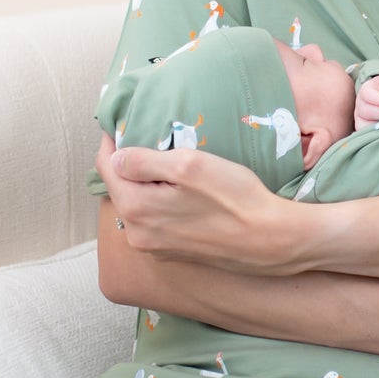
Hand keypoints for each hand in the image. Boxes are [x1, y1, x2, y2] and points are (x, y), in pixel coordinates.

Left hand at [97, 132, 310, 272]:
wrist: (271, 240)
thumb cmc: (235, 198)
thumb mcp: (189, 165)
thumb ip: (144, 160)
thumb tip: (117, 156)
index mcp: (135, 208)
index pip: (107, 166)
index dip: (112, 141)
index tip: (122, 123)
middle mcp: (137, 234)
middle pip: (121, 188)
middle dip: (132, 165)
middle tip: (155, 143)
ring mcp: (154, 248)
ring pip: (138, 205)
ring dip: (147, 185)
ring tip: (171, 169)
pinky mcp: (172, 254)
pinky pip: (154, 222)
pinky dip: (160, 204)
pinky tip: (184, 196)